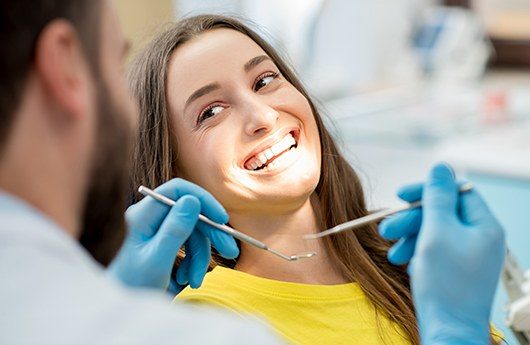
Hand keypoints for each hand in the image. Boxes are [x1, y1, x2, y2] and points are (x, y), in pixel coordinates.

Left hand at [108, 178, 238, 294]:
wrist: (123, 306)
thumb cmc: (133, 286)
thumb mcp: (157, 260)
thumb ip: (175, 230)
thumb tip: (193, 200)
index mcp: (143, 215)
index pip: (178, 190)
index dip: (203, 199)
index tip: (221, 219)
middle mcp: (150, 217)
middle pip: (191, 212)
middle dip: (211, 234)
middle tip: (231, 251)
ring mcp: (157, 228)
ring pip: (193, 231)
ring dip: (200, 257)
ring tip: (195, 281)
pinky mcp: (165, 241)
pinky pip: (189, 244)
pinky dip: (193, 262)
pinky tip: (186, 280)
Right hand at [379, 163, 505, 344]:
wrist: (448, 330)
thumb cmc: (445, 284)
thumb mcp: (437, 231)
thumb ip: (437, 196)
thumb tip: (440, 166)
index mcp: (484, 226)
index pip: (457, 191)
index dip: (427, 190)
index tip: (401, 195)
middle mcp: (480, 238)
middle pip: (442, 212)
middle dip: (411, 219)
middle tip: (386, 229)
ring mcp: (468, 255)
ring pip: (434, 232)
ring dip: (409, 237)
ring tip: (392, 253)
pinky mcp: (455, 270)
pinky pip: (433, 250)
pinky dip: (415, 252)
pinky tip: (404, 263)